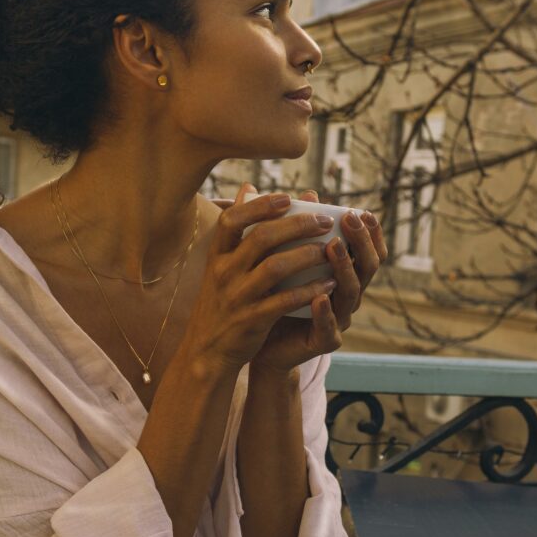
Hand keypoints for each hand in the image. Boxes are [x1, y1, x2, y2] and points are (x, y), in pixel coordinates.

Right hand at [181, 184, 345, 374]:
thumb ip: (237, 229)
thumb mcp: (219, 264)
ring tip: (330, 250)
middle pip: (260, 238)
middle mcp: (223, 272)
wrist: (207, 351)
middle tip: (324, 220)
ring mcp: (237, 297)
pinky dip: (309, 290)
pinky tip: (329, 283)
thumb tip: (249, 185)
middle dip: (296, 225)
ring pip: (275, 267)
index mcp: (217, 255)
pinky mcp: (252, 320)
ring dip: (307, 255)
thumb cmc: (221, 301)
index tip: (288, 197)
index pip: (232, 219)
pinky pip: (284, 301)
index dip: (260, 205)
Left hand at [251, 189, 388, 375]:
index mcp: (343, 275)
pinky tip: (318, 296)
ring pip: (351, 294)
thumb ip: (298, 229)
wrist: (259, 340)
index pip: (368, 251)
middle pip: (367, 268)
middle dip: (361, 242)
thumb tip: (306, 192)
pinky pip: (329, 328)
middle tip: (349, 219)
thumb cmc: (276, 294)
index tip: (362, 211)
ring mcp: (338, 319)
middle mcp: (346, 296)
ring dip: (345, 268)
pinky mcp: (322, 342)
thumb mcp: (286, 258)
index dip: (371, 233)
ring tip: (333, 247)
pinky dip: (325, 312)